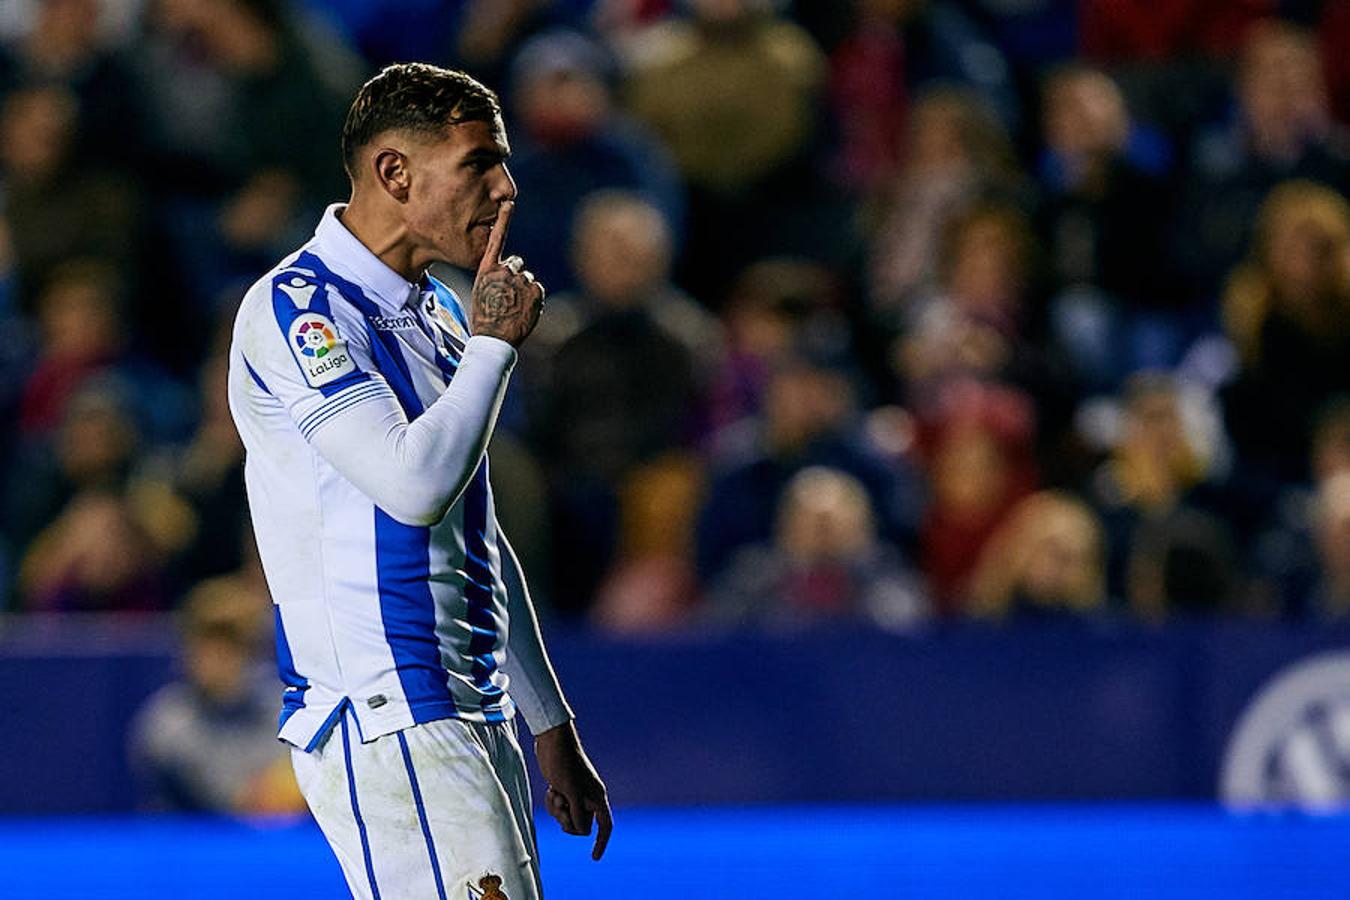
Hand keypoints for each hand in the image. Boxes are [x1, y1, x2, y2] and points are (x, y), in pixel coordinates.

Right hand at [471, 201, 544, 346]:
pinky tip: (523, 311)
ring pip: (527, 279)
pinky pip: (537, 289)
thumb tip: (509, 271)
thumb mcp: (482, 291)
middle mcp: (503, 270)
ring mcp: (520, 280)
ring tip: (513, 308)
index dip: (504, 220)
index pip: (496, 239)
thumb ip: (495, 277)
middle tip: (507, 296)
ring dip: (524, 290)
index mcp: (486, 270)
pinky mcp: (534, 290)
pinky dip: (533, 299)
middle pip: (516, 264)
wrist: (494, 338)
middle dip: (515, 276)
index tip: (509, 203)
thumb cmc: (485, 317)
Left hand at [534, 720, 612, 860]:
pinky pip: (559, 809)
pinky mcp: (564, 790)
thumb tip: (581, 831)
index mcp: (597, 798)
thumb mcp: (572, 793)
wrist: (553, 742)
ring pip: (568, 818)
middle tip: (561, 807)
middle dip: (568, 821)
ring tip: (555, 794)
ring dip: (558, 812)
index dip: (601, 842)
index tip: (594, 858)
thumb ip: (577, 815)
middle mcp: (589, 798)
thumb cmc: (565, 764)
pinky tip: (550, 790)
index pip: (605, 826)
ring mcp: (576, 794)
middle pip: (582, 826)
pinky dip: (553, 804)